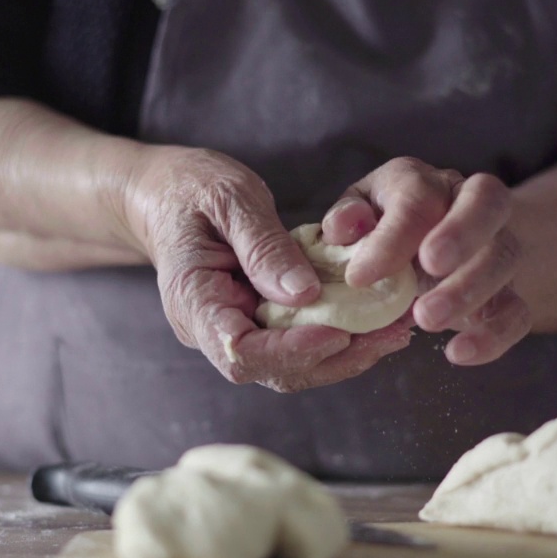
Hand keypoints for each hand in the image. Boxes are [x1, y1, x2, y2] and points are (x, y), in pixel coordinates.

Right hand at [123, 146, 410, 390]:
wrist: (163, 195)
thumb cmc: (190, 188)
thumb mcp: (229, 198)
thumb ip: (264, 246)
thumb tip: (306, 295)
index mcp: (193, 300)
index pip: (241, 350)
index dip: (292, 350)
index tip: (339, 333)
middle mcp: (210, 329)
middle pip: (272, 369)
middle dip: (334, 359)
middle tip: (389, 335)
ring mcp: (232, 331)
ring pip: (290, 366)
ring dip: (344, 356)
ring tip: (394, 332)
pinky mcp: (255, 325)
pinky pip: (295, 344)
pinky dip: (337, 339)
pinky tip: (374, 323)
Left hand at [321, 157, 531, 365]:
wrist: (421, 256)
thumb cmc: (379, 234)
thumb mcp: (355, 220)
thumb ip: (346, 221)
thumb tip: (344, 228)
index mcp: (425, 182)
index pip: (419, 195)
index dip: (391, 236)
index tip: (360, 277)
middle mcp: (470, 204)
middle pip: (487, 201)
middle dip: (460, 233)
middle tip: (429, 267)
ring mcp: (497, 247)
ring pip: (505, 256)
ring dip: (469, 289)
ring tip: (426, 320)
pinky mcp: (508, 293)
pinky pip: (517, 311)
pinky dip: (493, 335)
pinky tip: (457, 353)